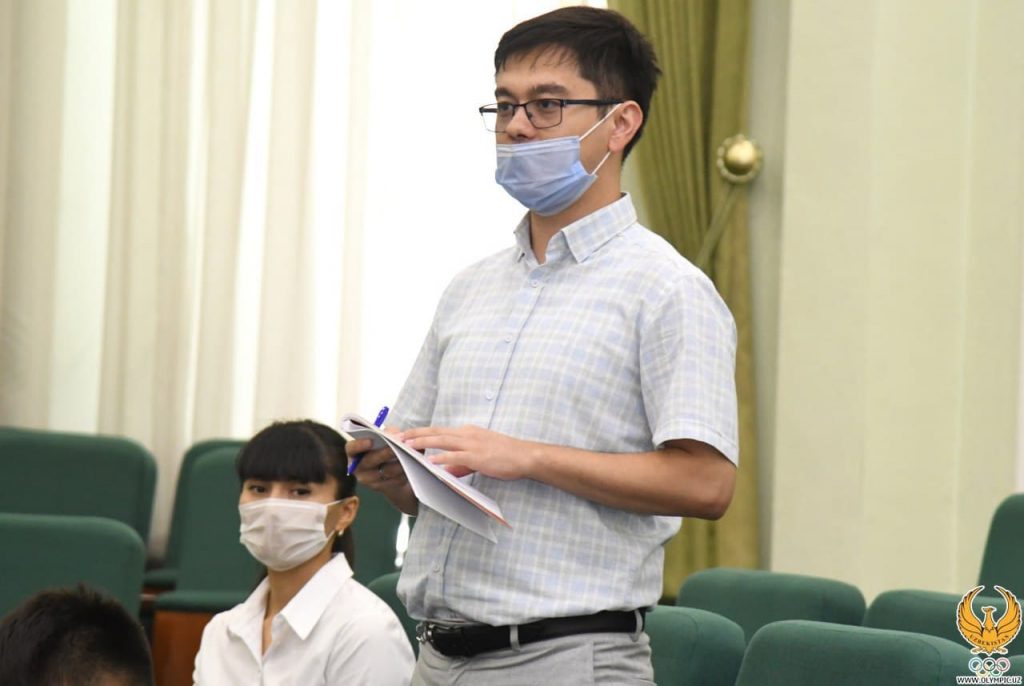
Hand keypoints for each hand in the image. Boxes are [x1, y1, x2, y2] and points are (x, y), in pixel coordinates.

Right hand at [345, 431, 410, 497]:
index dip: (359, 445)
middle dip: (385, 453)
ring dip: (398, 464)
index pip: (351, 448)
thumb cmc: (383, 447)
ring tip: (409, 455)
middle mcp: (358, 468)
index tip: (371, 441)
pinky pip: (393, 480)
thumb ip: (389, 433)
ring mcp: (369, 480)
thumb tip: (397, 435)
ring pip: (384, 472)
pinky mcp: (381, 488)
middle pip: (370, 461)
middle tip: (397, 447)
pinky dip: (404, 472)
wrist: (389, 468)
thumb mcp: (385, 437)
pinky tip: (411, 465)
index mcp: (354, 453)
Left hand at [400, 425, 532, 480]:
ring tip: (407, 445)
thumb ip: (462, 464)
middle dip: (415, 434)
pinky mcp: (478, 456)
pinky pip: (455, 456)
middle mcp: (467, 434)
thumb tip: (447, 472)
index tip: (405, 434)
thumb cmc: (505, 456)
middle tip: (398, 437)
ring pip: (442, 440)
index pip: (439, 430)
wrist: (525, 456)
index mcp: (467, 432)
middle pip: (436, 431)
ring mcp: (472, 444)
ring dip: (423, 442)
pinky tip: (430, 460)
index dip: (421, 432)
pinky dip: (441, 457)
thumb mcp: (480, 457)